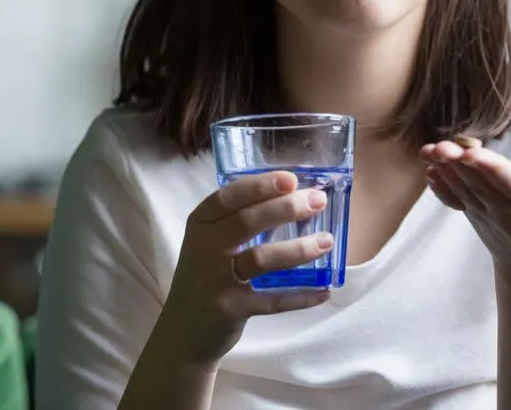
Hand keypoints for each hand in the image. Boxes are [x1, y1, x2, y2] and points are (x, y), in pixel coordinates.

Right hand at [157, 170, 332, 365]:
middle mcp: (204, 249)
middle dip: (286, 208)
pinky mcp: (231, 310)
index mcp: (201, 224)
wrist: (183, 331)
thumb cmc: (207, 275)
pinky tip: (323, 291)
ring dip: (298, 249)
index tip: (290, 179)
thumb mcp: (210, 242)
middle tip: (318, 201)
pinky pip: (271, 301)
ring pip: (261, 259)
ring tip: (326, 241)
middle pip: (246, 222)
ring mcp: (216, 281)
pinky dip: (299, 297)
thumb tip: (294, 196)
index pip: (227, 197)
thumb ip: (240, 219)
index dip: (259, 186)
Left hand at [419, 140, 510, 282]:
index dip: (489, 167)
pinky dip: (440, 186)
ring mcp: (485, 212)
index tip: (471, 153)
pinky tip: (429, 169)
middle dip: (458, 164)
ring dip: (445, 169)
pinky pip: (453, 199)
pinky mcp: (472, 212)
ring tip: (429, 150)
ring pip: (462, 186)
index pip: (508, 183)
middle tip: (441, 147)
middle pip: (478, 181)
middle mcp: (504, 208)